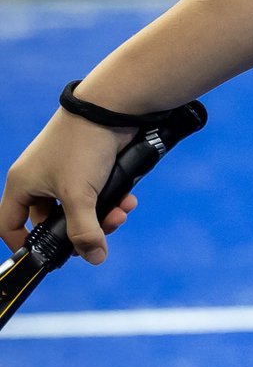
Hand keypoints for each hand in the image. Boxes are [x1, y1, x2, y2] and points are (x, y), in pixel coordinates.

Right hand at [2, 109, 132, 263]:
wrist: (111, 108)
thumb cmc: (82, 146)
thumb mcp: (79, 195)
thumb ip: (85, 231)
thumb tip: (94, 258)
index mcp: (22, 185)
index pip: (8, 224)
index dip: (23, 243)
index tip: (48, 256)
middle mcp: (38, 179)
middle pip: (52, 221)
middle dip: (80, 230)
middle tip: (102, 234)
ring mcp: (62, 172)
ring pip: (78, 209)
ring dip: (101, 216)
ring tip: (122, 213)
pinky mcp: (85, 166)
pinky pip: (95, 194)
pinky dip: (111, 200)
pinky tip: (128, 201)